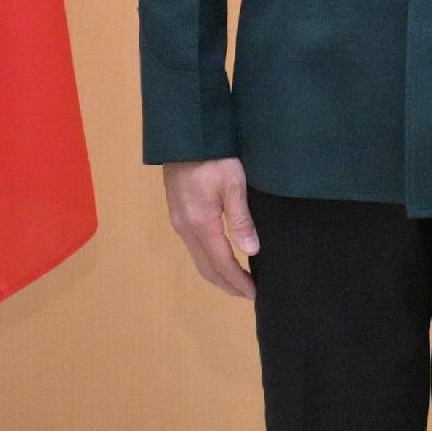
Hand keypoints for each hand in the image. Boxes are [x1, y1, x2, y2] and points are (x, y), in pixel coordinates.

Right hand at [163, 158, 258, 298]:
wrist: (184, 136)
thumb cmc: (213, 156)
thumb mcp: (233, 184)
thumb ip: (241, 219)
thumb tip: (251, 251)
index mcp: (201, 224)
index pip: (222, 264)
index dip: (238, 282)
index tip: (254, 294)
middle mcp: (185, 229)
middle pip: (206, 268)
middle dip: (227, 284)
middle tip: (248, 294)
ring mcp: (178, 222)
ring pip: (198, 259)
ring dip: (217, 274)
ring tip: (237, 281)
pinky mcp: (177, 214)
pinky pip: (194, 248)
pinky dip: (209, 260)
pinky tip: (221, 257)